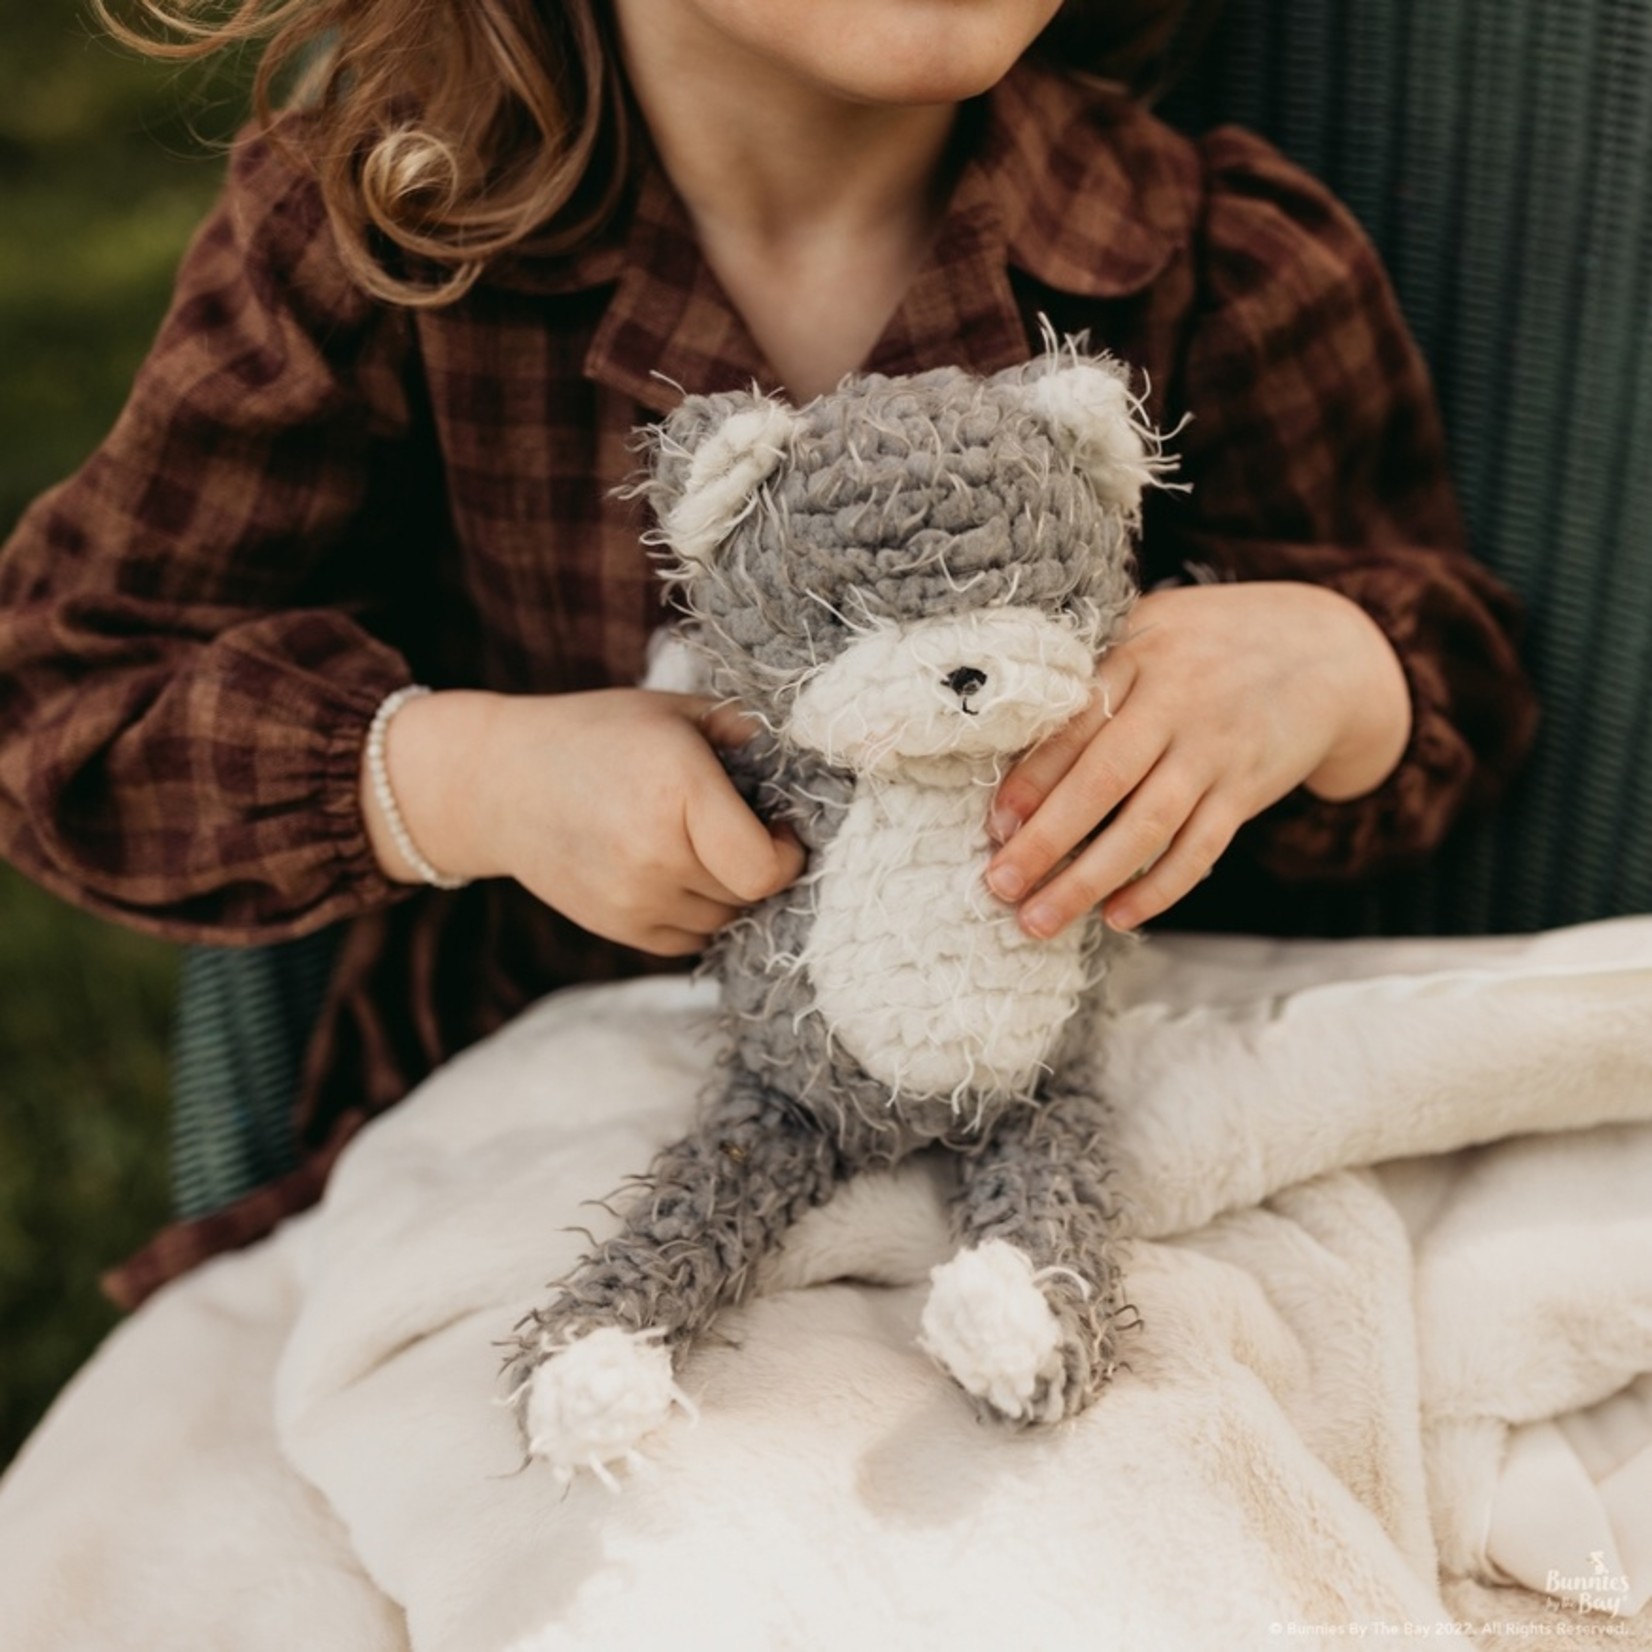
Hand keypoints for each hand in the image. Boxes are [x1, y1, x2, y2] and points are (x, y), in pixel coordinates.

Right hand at [367, 687, 804, 955]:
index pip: (765, 867)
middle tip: (736, 825)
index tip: (777, 825)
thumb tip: (813, 761)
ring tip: (697, 843)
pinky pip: (692, 939)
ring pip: (726, 920)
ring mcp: (632, 901)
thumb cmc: (597, 734)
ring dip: (728, 890)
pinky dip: (697, 911)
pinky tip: (671, 868)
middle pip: (750, 893)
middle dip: (757, 863)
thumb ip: (747, 733)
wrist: (499, 783)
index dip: (787, 852)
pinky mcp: (619, 931)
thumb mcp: (675, 711)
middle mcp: (653, 855)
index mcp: (675, 790)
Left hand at [982, 582, 1410, 935]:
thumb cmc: (1213, 642)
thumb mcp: (1155, 626)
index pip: (1075, 724)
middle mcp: (1178, 704)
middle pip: (1103, 781)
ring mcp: (1216, 751)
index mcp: (1140, 657)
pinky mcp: (1247, 790)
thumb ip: (1097, 669)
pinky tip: (1116, 917)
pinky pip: (1200, 850)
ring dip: (1088, 880)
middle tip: (999, 885)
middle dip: (1046, 841)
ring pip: (1147, 826)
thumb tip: (1011, 733)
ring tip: (1039, 920)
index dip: (1030, 777)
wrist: (1330, 652)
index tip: (995, 823)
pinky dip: (1158, 889)